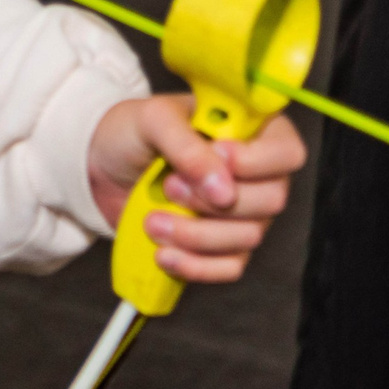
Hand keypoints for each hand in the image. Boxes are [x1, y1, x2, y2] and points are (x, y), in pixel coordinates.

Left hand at [86, 94, 305, 283]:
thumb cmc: (134, 131)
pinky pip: (229, 267)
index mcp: (251, 131)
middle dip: (214, 200)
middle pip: (272, 200)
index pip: (287, 152)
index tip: (217, 156)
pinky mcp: (222, 246)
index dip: (256, 161)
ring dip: (195, 234)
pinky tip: (163, 254)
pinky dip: (195, 265)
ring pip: (248, 237)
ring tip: (152, 222)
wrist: (102, 166)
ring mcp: (244, 213)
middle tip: (170, 187)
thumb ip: (188, 146)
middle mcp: (257, 174)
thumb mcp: (155, 120)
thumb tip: (223, 188)